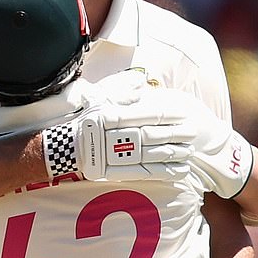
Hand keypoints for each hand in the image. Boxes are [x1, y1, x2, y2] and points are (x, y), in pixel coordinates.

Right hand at [42, 92, 195, 182]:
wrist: (63, 147)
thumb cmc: (83, 121)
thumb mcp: (98, 99)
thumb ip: (121, 91)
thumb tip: (141, 84)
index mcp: (116, 115)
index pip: (148, 113)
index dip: (168, 114)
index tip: (184, 113)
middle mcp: (119, 135)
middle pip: (155, 134)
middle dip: (177, 133)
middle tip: (193, 131)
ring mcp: (119, 155)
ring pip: (153, 154)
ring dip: (174, 153)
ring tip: (191, 152)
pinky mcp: (119, 171)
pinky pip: (146, 173)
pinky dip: (164, 172)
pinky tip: (180, 171)